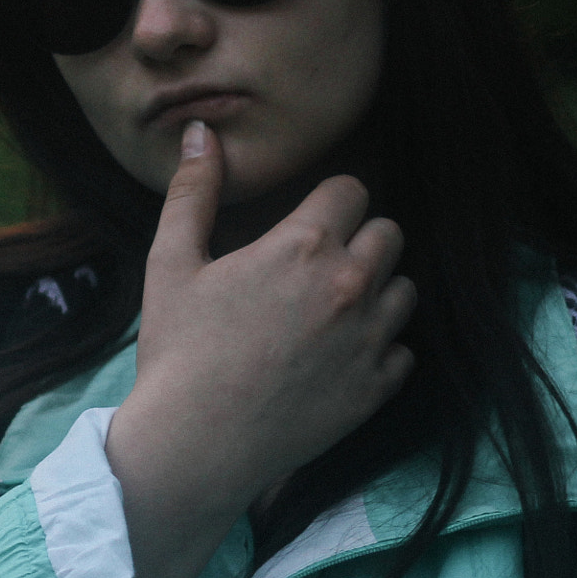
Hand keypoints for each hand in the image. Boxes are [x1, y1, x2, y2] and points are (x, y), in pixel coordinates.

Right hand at [107, 120, 416, 577]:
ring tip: (332, 311)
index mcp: (303, 245)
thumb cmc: (178, 351)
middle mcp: (349, 286)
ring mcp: (369, 340)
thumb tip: (201, 132)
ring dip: (376, 292)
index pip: (352, 190)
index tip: (307, 222)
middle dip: (358, 240)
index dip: (329, 202)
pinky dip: (379, 350)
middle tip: (318, 265)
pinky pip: (403, 352)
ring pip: (405, 290)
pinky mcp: (376, 389)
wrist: (194, 446)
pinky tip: (339, 357)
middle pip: (389, 233)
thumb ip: (193, 192)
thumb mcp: (171, 263)